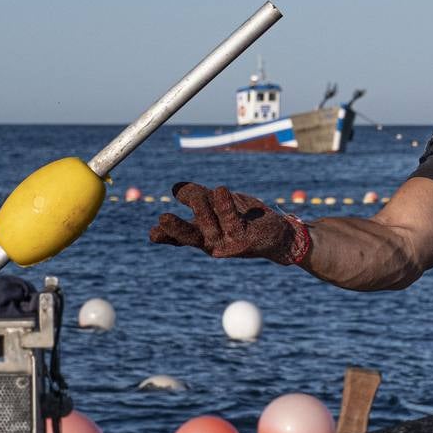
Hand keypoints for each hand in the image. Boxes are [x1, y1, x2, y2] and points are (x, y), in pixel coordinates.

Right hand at [149, 182, 299, 263]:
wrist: (279, 234)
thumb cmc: (245, 218)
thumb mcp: (219, 207)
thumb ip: (198, 199)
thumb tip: (175, 189)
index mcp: (202, 238)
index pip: (179, 237)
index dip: (165, 235)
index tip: (153, 233)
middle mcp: (212, 244)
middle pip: (189, 236)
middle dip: (175, 229)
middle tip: (162, 219)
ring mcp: (228, 243)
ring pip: (208, 221)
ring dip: (204, 201)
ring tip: (207, 190)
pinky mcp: (244, 238)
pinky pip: (230, 218)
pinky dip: (224, 204)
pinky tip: (220, 190)